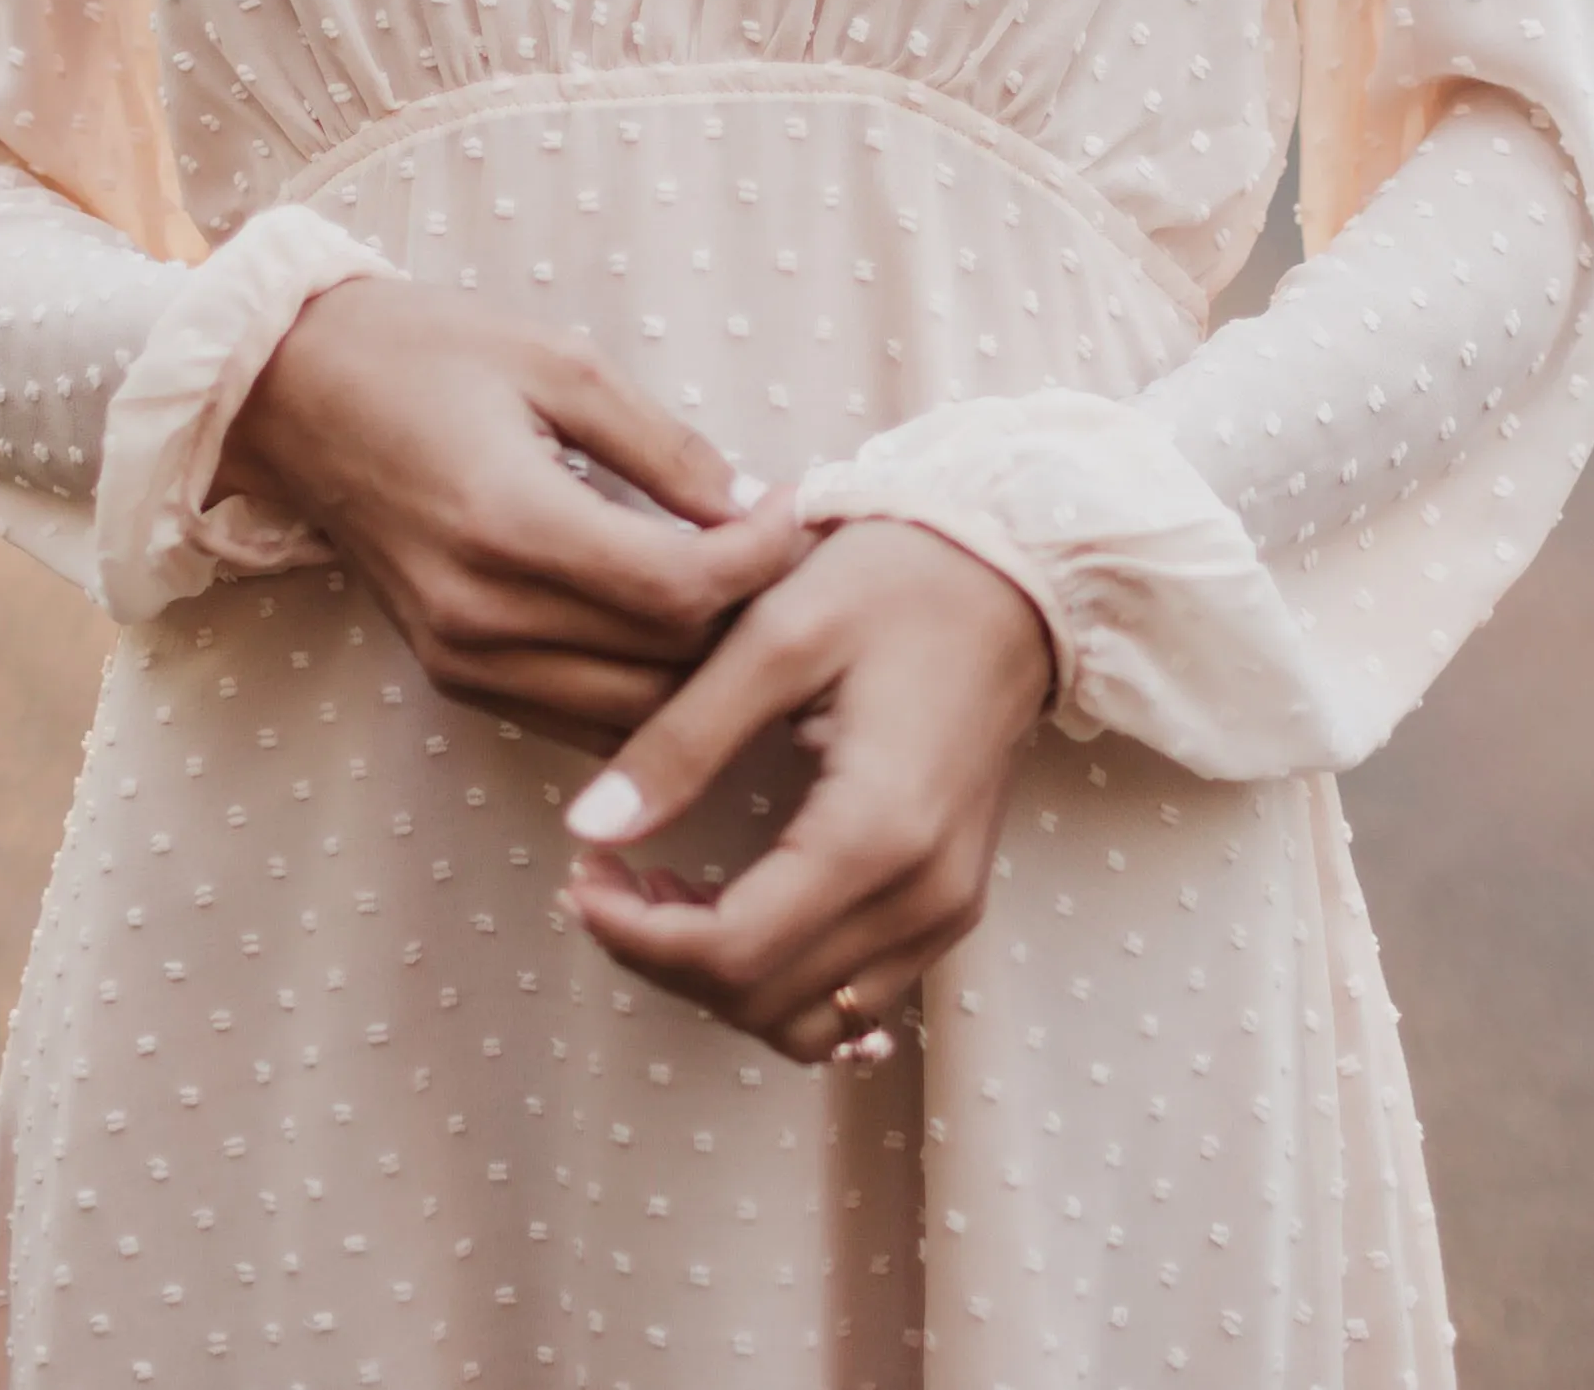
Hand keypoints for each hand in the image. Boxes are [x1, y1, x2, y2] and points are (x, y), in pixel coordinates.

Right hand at [219, 272, 807, 755]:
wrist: (293, 394)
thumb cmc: (424, 354)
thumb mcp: (558, 361)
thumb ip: (664, 447)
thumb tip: (755, 506)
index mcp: (507, 524)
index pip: (678, 590)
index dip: (761, 559)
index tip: (796, 508)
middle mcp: (481, 615)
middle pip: (665, 664)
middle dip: (746, 617)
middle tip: (790, 555)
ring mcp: (463, 660)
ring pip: (629, 712)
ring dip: (699, 667)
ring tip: (745, 596)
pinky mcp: (456, 680)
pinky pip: (579, 718)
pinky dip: (641, 690)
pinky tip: (676, 632)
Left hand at [553, 517, 1058, 1064]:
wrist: (1012, 573)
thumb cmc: (896, 584)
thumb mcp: (774, 637)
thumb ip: (680, 741)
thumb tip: (589, 827)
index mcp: (878, 832)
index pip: (733, 952)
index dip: (635, 936)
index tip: (581, 874)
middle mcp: (924, 895)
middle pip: (764, 1000)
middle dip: (662, 956)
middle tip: (606, 877)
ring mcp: (946, 910)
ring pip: (809, 1018)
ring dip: (718, 978)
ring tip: (662, 894)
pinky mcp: (949, 905)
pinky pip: (854, 994)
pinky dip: (778, 975)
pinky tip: (729, 909)